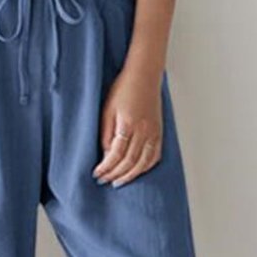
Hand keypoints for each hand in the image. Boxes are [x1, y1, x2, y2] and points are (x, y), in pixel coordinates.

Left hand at [93, 68, 162, 187]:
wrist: (144, 75)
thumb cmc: (123, 89)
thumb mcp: (107, 111)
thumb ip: (106, 135)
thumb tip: (106, 157)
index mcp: (128, 125)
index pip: (116, 155)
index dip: (106, 168)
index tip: (97, 175)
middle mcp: (143, 131)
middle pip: (129, 162)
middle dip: (115, 174)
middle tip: (104, 181)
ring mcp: (153, 133)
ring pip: (143, 163)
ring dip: (130, 175)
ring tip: (118, 182)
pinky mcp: (159, 132)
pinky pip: (155, 156)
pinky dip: (146, 167)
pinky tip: (137, 172)